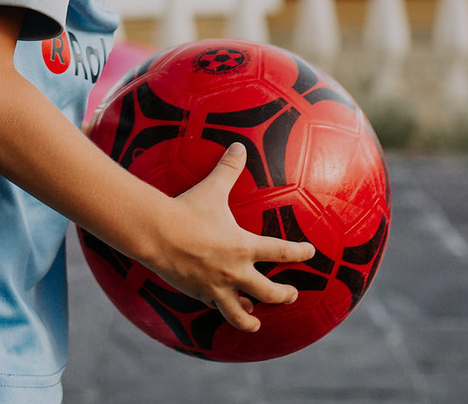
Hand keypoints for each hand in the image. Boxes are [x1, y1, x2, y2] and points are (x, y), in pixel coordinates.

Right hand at [147, 144, 315, 332]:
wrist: (156, 234)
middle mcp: (235, 272)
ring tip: (256, 323)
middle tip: (292, 294)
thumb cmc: (187, 210)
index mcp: (244, 247)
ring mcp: (216, 286)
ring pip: (240, 312)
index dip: (300, 253)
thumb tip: (239, 145)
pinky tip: (223, 308)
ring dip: (250, 319)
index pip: (282, 252)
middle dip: (284, 295)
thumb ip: (229, 168)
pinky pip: (214, 306)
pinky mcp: (198, 293)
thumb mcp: (212, 188)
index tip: (311, 253)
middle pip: (269, 292)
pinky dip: (221, 309)